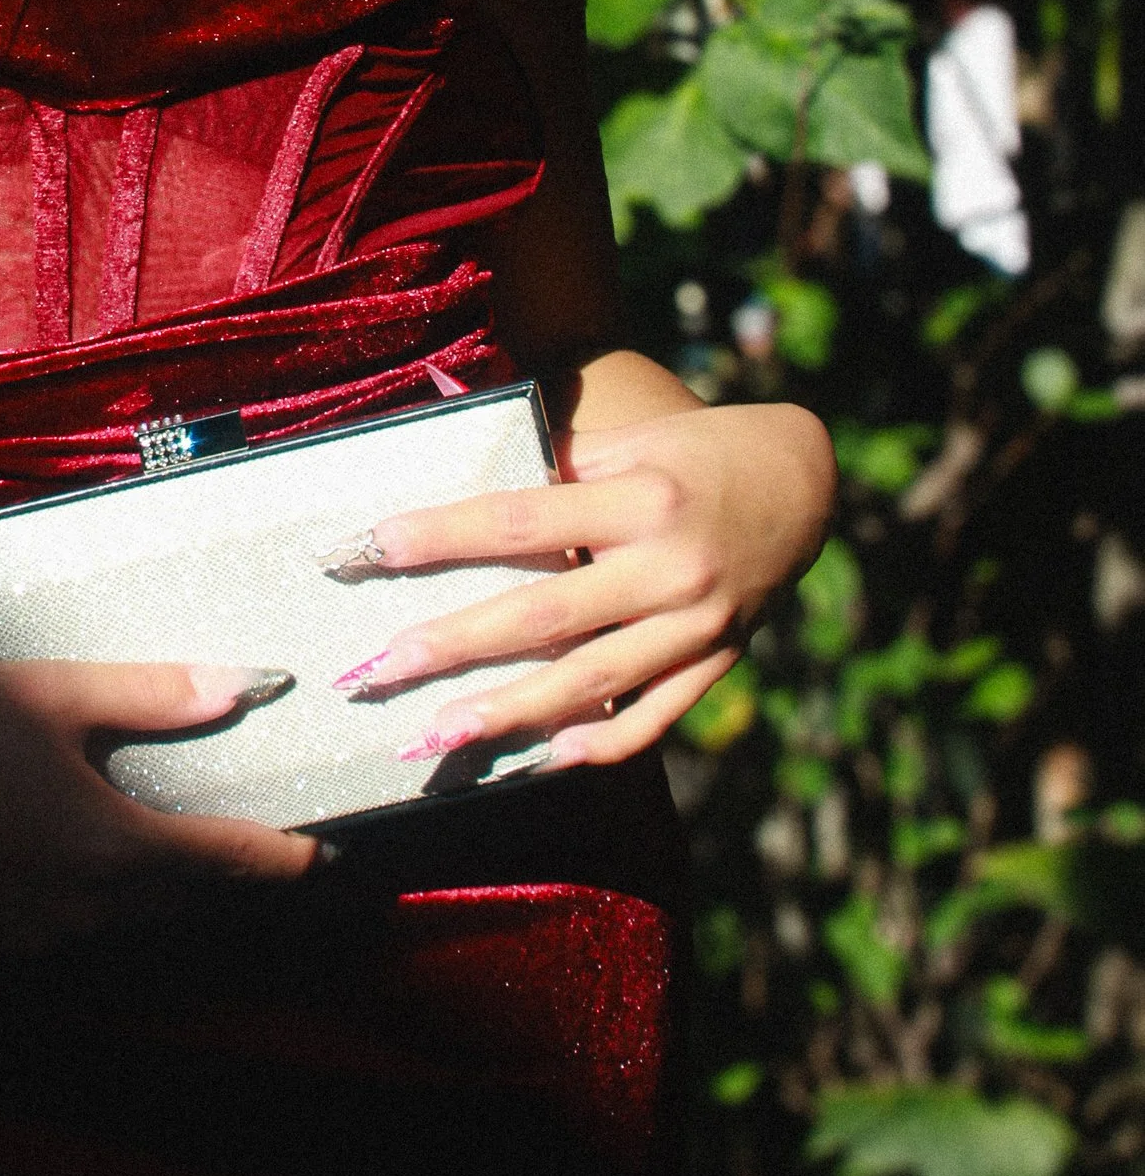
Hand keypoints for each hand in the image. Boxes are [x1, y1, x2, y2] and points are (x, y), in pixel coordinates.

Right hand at [0, 657, 322, 965]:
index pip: (227, 861)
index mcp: (110, 845)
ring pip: (124, 921)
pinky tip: (61, 864)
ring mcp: (35, 937)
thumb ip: (157, 694)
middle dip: (217, 875)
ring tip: (149, 847)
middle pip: (181, 899)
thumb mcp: (59, 691)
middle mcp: (83, 908)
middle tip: (240, 844)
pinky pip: (64, 934)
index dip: (284, 860)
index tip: (326, 860)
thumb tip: (246, 686)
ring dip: (149, 892)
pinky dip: (82, 906)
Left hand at [329, 399, 835, 771]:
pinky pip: (654, 716)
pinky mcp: (718, 662)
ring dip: (509, 712)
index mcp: (640, 498)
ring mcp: (697, 624)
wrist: (806, 484)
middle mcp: (669, 567)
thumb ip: (549, 456)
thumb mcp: (629, 439)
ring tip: (437, 733)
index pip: (521, 519)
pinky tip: (543, 758)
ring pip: (590, 679)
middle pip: (543, 613)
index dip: (442, 535)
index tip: (370, 548)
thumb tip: (449, 418)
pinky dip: (601, 742)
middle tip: (376, 670)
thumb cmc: (694, 453)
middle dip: (453, 644)